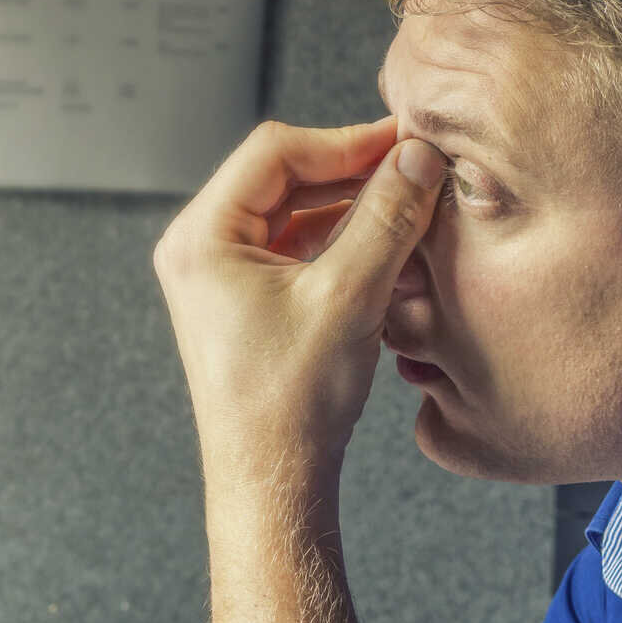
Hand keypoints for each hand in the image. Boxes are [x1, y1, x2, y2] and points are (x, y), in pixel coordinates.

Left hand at [152, 117, 444, 484]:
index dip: (347, 141)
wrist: (273, 481)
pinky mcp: (249, 303)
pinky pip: (300, 251)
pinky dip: (346, 246)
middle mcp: (202, 250)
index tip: (406, 142)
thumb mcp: (347, 297)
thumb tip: (419, 158)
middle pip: (286, 179)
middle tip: (418, 169)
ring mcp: (223, 277)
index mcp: (202, 238)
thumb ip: (385, 219)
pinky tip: (393, 252)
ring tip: (415, 210)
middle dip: (355, 174)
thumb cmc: (290, 403)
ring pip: (298, 215)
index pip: (277, 152)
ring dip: (356, 211)